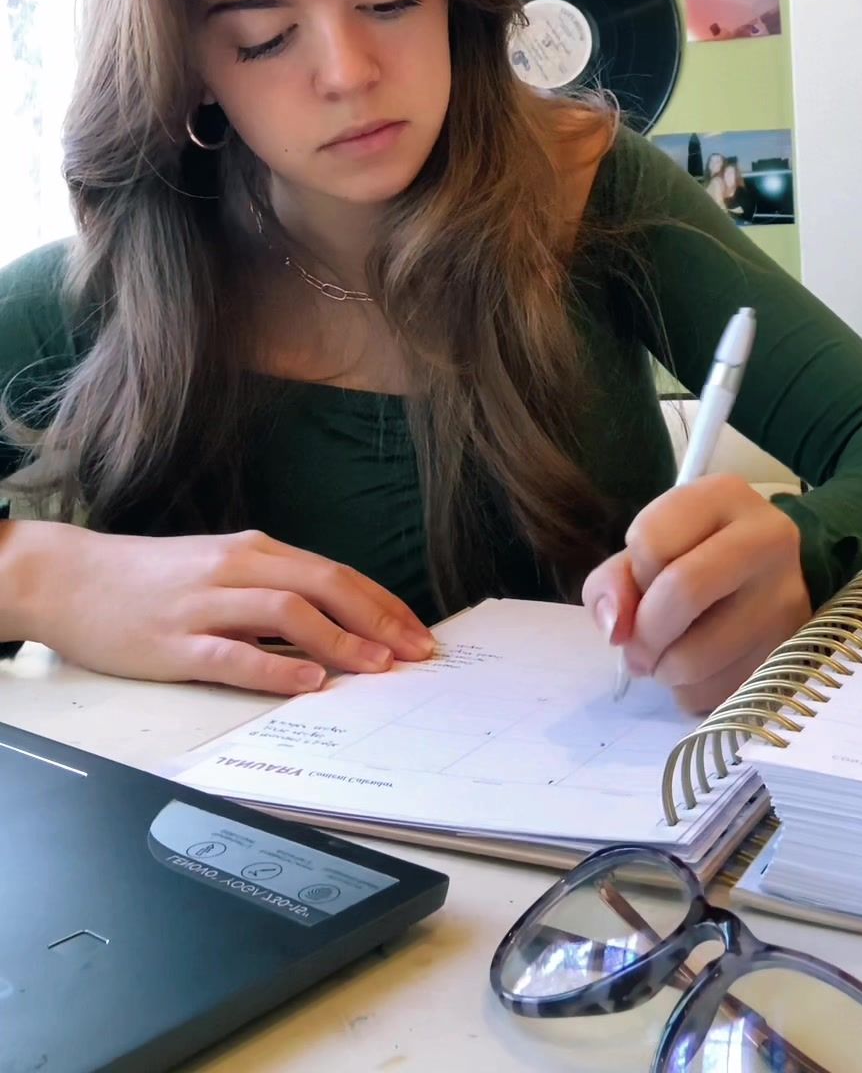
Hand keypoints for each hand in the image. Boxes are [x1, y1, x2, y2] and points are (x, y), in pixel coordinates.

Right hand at [20, 523, 434, 695]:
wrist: (72, 578)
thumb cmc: (150, 579)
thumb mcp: (219, 570)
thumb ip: (270, 588)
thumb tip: (332, 620)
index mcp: (253, 552)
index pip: (335, 572)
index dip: (382, 603)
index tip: (418, 633)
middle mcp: (236, 569)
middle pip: (325, 583)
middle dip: (379, 619)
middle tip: (416, 653)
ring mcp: (206, 604)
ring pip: (288, 611)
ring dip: (340, 639)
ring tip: (377, 667)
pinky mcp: (175, 642)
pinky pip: (234, 652)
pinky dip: (276, 666)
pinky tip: (308, 679)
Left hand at [582, 477, 810, 714]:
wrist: (774, 578)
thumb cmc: (699, 557)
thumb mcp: (651, 548)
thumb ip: (613, 581)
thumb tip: (615, 629)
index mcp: (724, 496)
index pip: (650, 539)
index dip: (635, 573)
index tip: (645, 582)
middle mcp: (767, 537)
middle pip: (682, 592)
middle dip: (644, 634)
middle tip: (637, 650)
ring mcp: (787, 598)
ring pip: (697, 657)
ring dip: (665, 671)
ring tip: (668, 658)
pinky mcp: (792, 652)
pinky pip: (720, 693)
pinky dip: (695, 693)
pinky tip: (701, 671)